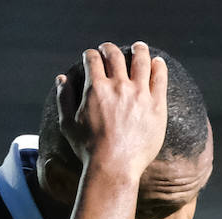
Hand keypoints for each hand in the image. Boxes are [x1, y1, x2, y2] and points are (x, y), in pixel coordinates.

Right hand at [56, 41, 167, 178]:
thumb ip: (64, 98)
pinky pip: (159, 78)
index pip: (92, 59)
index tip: (91, 56)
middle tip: (110, 50)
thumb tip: (61, 78)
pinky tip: (157, 62)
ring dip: (138, 50)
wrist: (114, 168)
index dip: (90, 55)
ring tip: (139, 47)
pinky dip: (158, 66)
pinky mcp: (156, 106)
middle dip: (109, 49)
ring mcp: (139, 94)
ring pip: (140, 60)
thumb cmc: (88, 150)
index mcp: (95, 88)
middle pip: (115, 55)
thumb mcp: (67, 125)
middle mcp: (117, 86)